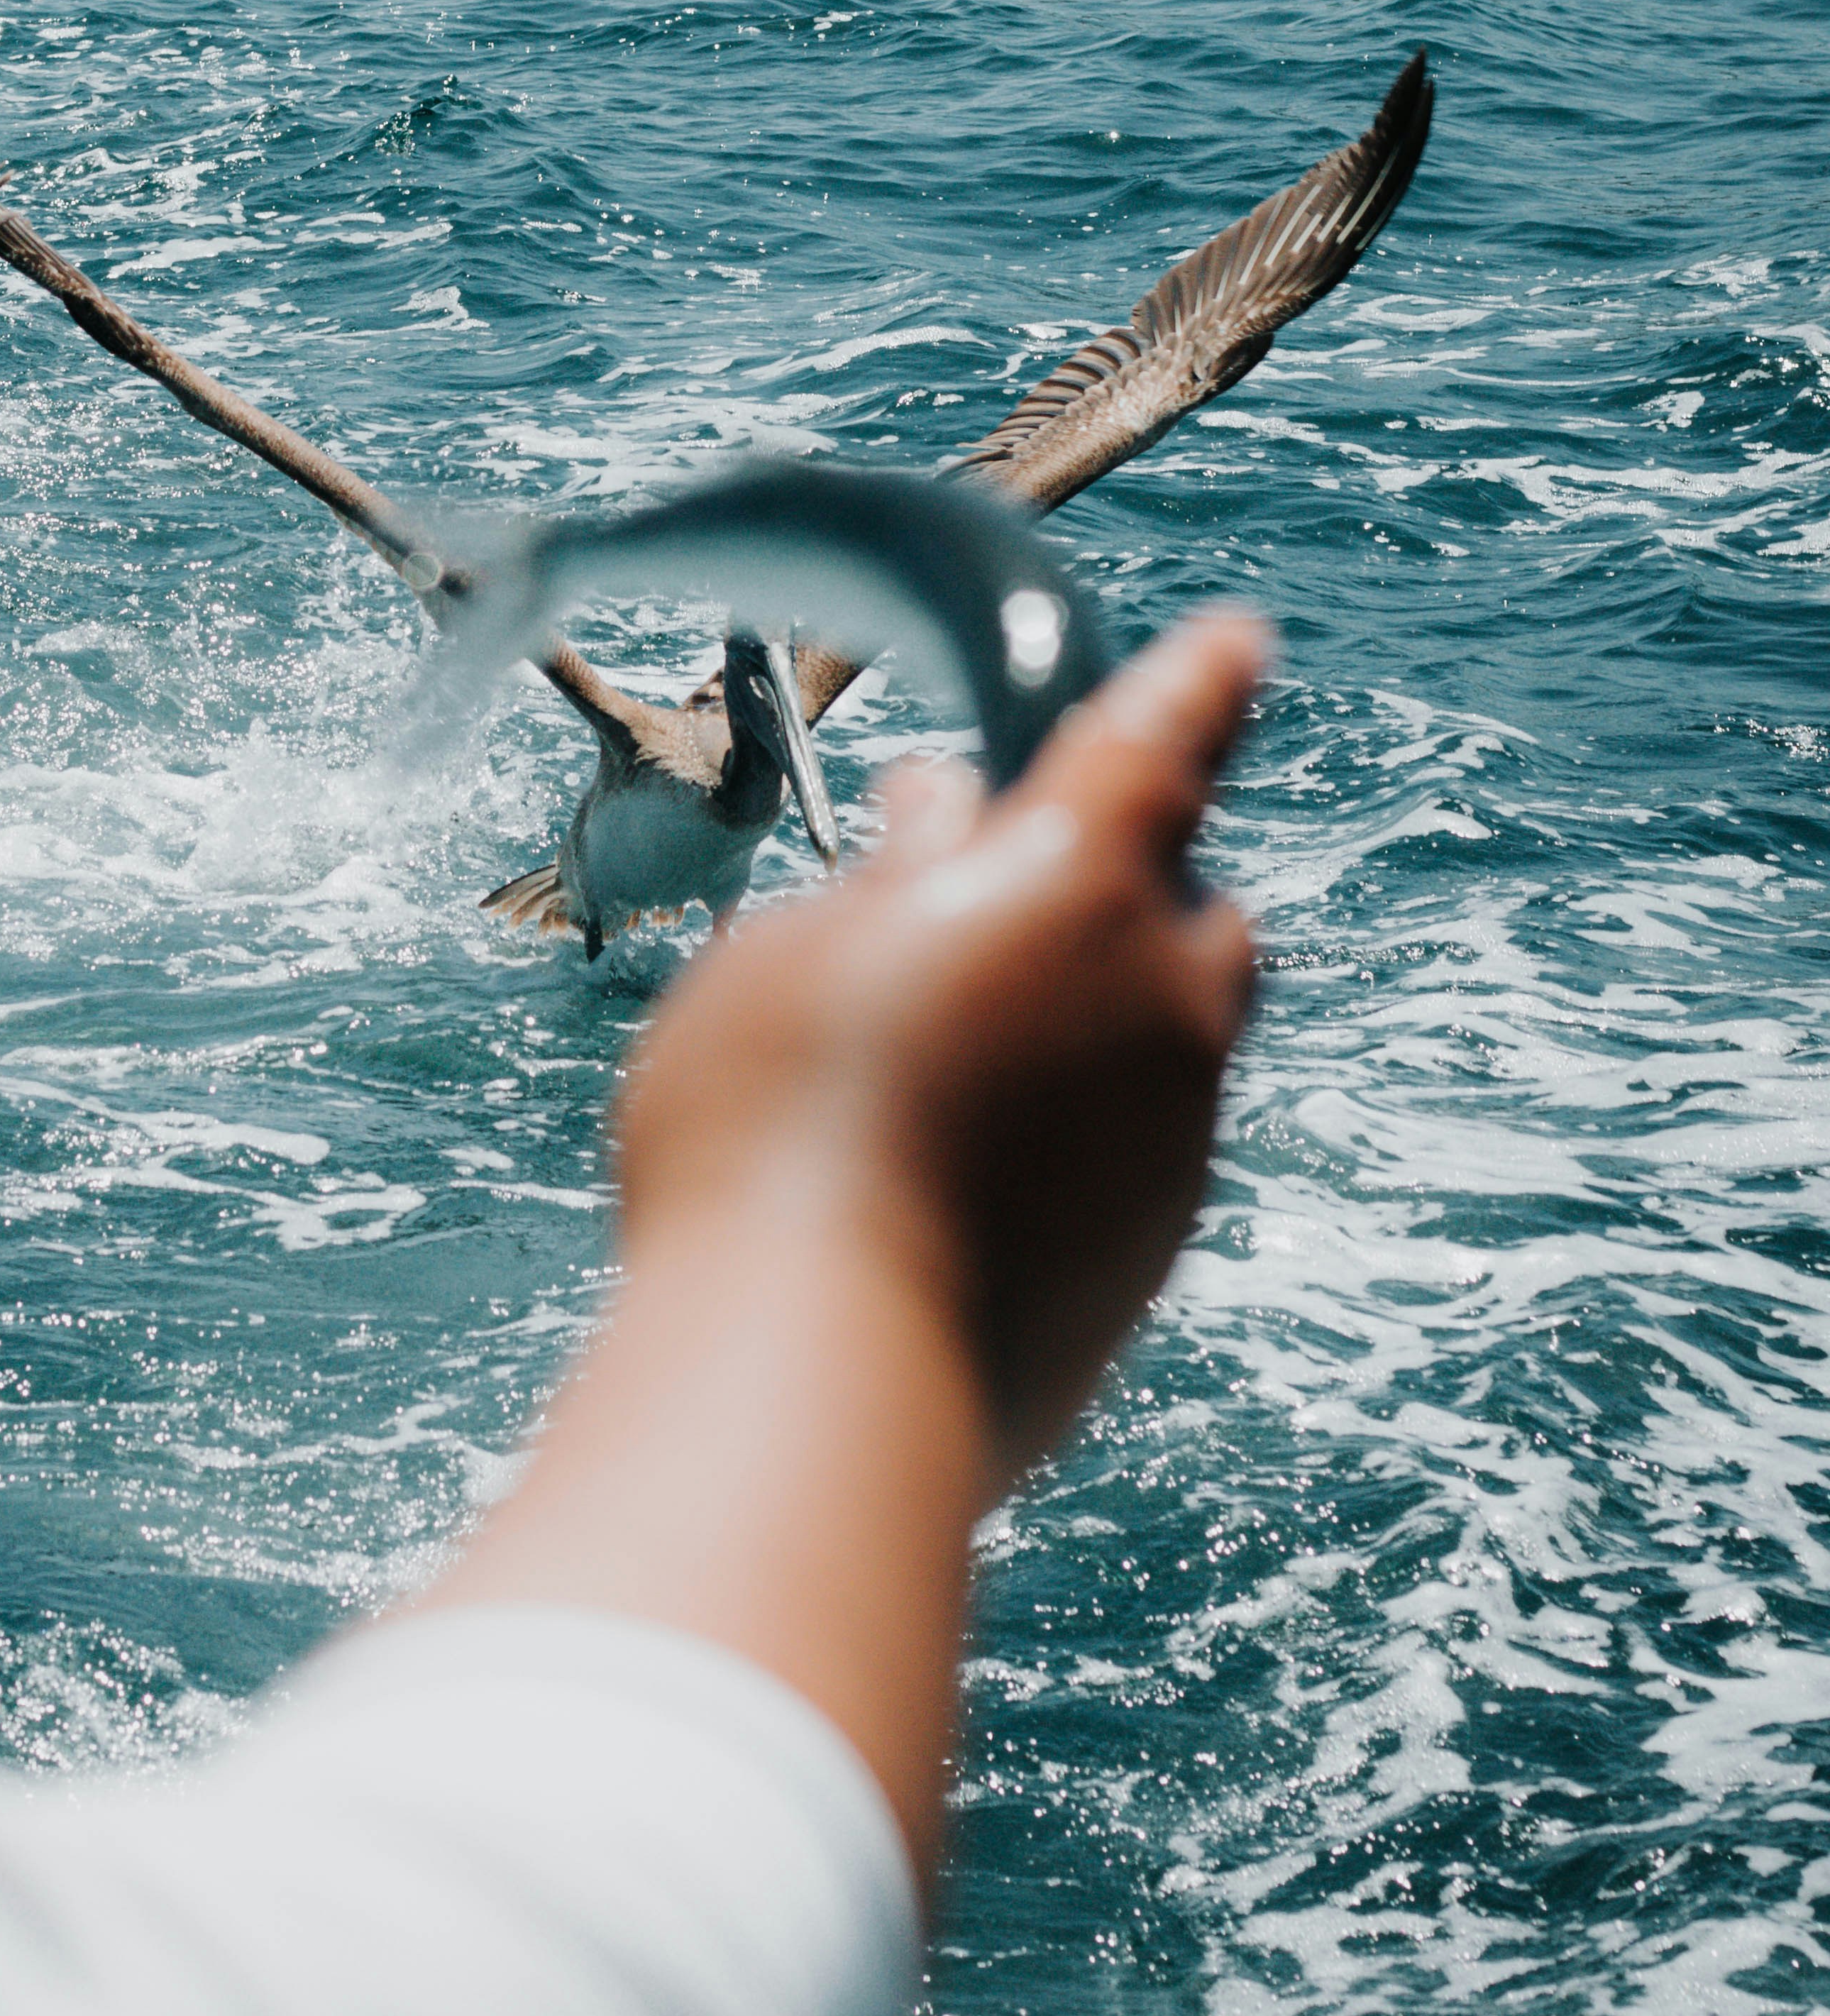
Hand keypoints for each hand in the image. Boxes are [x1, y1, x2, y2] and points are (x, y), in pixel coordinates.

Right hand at [617, 608, 1265, 1503]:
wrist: (825, 1377)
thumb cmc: (772, 1124)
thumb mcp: (792, 953)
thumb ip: (890, 879)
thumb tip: (946, 824)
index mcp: (1080, 878)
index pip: (1159, 739)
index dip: (1198, 681)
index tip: (1243, 638)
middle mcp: (1162, 998)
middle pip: (1183, 908)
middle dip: (1110, 890)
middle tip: (980, 902)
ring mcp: (1174, 1140)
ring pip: (1153, 1039)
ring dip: (1071, 1022)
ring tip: (926, 1058)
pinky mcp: (1151, 1259)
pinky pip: (1122, 1158)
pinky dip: (1058, 1140)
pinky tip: (940, 1178)